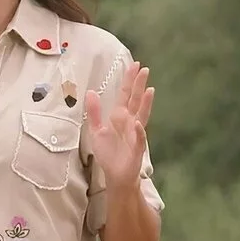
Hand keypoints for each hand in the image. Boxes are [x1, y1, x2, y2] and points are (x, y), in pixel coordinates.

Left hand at [85, 61, 153, 191]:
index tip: (134, 65)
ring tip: (149, 90)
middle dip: (139, 85)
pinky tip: (138, 122)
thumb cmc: (108, 153)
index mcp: (119, 116)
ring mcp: (135, 134)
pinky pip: (139, 138)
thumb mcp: (96, 130)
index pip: (125, 95)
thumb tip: (91, 92)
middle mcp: (129, 122)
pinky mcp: (137, 148)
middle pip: (135, 100)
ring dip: (145, 104)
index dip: (129, 81)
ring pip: (141, 115)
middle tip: (144, 69)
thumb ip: (94, 112)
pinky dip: (139, 130)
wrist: (116, 175)